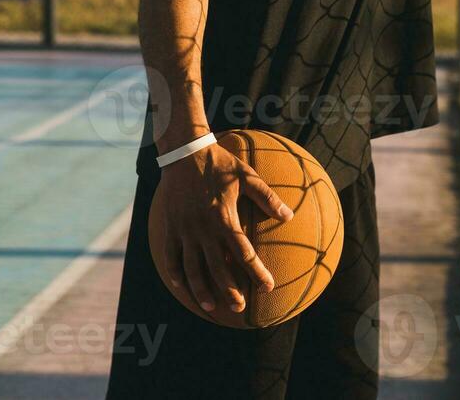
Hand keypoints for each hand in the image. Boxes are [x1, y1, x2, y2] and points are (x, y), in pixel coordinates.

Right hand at [151, 140, 294, 312]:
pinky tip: (181, 286)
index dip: (256, 272)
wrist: (184, 151)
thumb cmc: (219, 163)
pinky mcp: (170, 226)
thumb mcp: (246, 176)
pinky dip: (175, 273)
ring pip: (191, 268)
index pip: (243, 253)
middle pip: (217, 268)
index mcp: (224, 218)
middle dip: (229, 290)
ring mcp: (184, 229)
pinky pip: (170, 255)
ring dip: (201, 289)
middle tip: (239, 308)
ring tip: (210, 307)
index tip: (267, 286)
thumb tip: (289, 216)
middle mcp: (203, 228)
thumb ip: (267, 197)